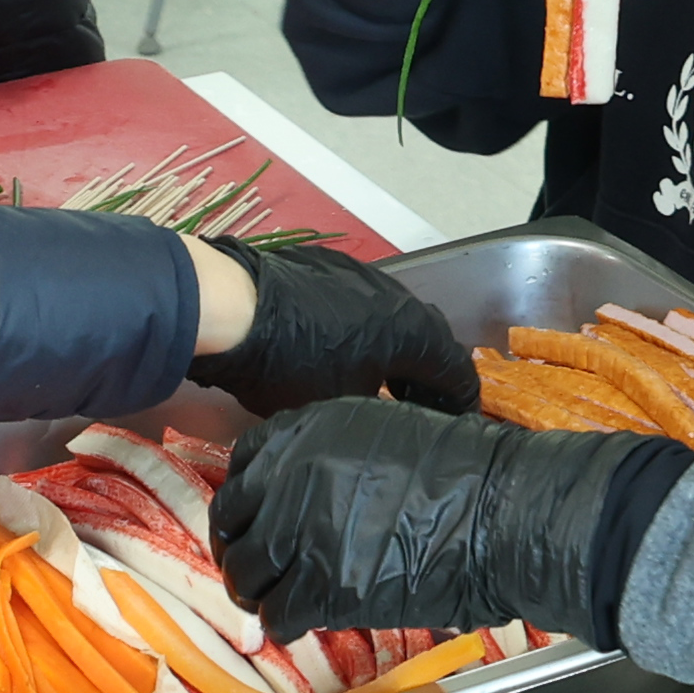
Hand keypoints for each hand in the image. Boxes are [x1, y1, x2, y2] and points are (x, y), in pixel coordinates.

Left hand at [189, 230, 476, 417]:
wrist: (232, 308)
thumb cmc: (293, 366)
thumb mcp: (342, 408)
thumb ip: (378, 412)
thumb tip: (385, 417)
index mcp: (413, 333)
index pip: (455, 371)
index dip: (461, 402)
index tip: (459, 423)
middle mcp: (398, 298)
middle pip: (428, 340)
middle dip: (431, 376)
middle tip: (424, 406)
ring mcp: (364, 278)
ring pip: (395, 319)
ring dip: (397, 351)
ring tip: (385, 381)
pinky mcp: (330, 269)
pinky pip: (363, 306)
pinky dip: (367, 332)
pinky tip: (345, 350)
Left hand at [209, 397, 693, 650]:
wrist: (504, 510)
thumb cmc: (466, 470)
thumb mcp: (388, 434)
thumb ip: (338, 460)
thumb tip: (316, 499)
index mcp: (307, 429)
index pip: (244, 469)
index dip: (247, 505)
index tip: (257, 524)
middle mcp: (291, 475)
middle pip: (233, 524)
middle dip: (244, 552)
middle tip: (262, 573)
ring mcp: (301, 530)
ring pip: (248, 574)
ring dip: (260, 593)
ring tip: (280, 603)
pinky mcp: (322, 584)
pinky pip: (278, 613)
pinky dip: (285, 624)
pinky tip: (302, 623)